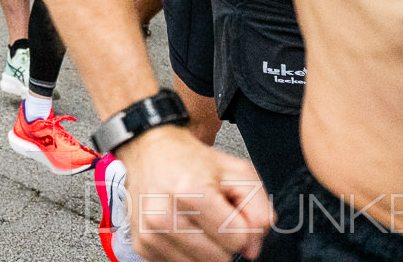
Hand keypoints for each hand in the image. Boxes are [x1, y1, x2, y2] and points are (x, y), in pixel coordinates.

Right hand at [117, 126, 272, 261]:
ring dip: (204, 247)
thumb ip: (259, 209)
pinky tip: (180, 227)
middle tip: (210, 212)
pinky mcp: (143, 246)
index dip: (242, 225)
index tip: (229, 209)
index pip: (238, 239)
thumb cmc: (192, 161)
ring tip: (194, 219)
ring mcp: (150, 233)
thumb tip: (251, 249)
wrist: (150, 152)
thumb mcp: (237, 172)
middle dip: (222, 238)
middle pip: (221, 258)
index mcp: (189, 192)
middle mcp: (164, 216)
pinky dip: (187, 250)